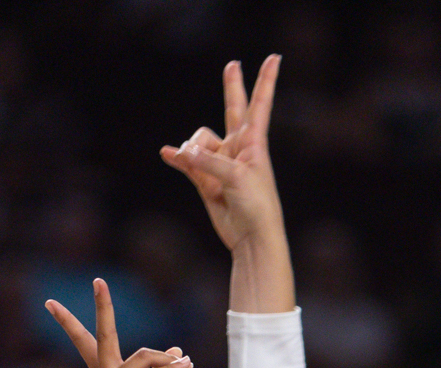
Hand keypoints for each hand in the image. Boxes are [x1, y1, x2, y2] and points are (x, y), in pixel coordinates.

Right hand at [47, 279, 193, 367]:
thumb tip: (179, 354)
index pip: (85, 341)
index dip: (68, 321)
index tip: (51, 303)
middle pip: (103, 333)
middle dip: (102, 306)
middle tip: (97, 281)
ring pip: (147, 356)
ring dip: (168, 359)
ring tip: (185, 365)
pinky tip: (186, 367)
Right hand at [161, 56, 283, 252]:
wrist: (251, 237)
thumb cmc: (256, 205)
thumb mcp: (236, 178)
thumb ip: (209, 162)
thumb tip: (180, 153)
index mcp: (254, 142)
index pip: (259, 104)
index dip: (265, 81)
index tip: (274, 58)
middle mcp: (238, 148)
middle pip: (232, 108)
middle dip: (232, 87)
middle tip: (232, 64)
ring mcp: (221, 163)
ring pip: (198, 142)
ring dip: (191, 151)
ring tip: (191, 163)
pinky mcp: (206, 180)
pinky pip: (187, 163)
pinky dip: (177, 158)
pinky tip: (166, 153)